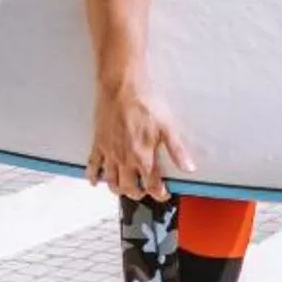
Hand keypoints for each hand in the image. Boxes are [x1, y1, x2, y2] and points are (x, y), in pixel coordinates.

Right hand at [88, 80, 191, 199]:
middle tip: (144, 191)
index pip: (151, 186)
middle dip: (138, 194)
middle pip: (129, 188)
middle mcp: (124, 159)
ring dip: (118, 189)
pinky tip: (95, 180)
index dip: (159, 193)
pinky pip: (92, 166)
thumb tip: (189, 167)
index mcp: (142, 157)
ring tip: (125, 188)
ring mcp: (109, 153)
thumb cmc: (144, 104)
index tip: (163, 193)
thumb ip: (177, 150)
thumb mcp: (167, 127)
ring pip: (111, 182)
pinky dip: (93, 176)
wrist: (122, 88)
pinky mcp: (98, 144)